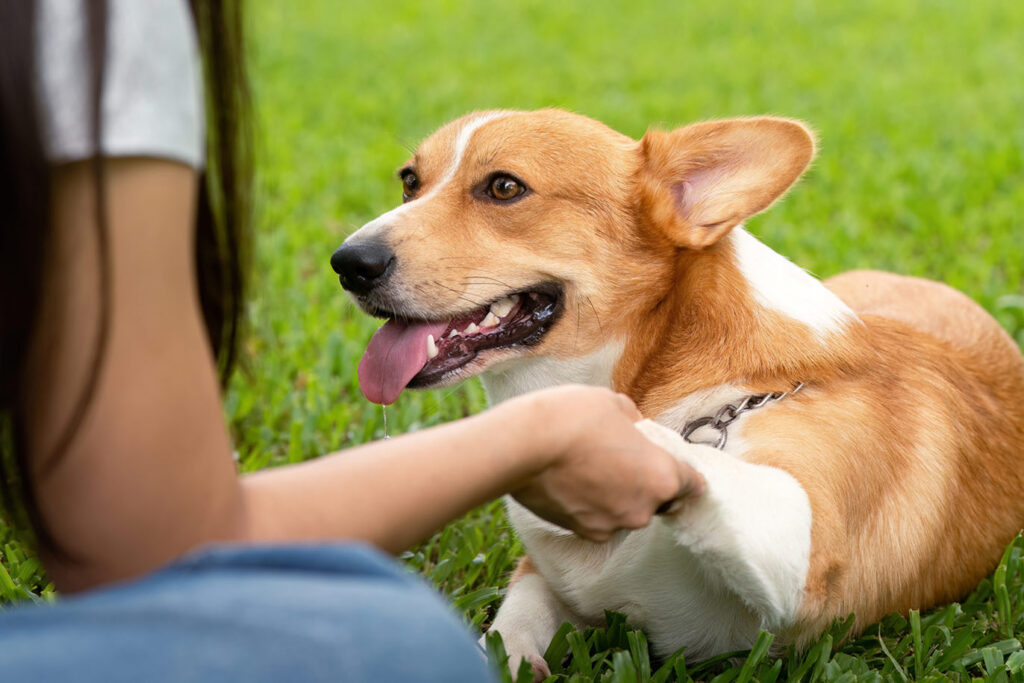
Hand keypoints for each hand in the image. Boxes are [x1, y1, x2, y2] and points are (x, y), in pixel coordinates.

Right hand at [503, 386, 704, 541]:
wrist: (522, 447)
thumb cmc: (573, 419)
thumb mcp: (613, 404)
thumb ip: (634, 422)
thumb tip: (633, 428)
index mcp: (661, 476)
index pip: (691, 485)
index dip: (686, 475)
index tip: (678, 469)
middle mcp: (642, 509)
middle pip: (656, 500)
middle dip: (644, 483)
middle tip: (620, 459)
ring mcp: (611, 525)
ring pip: (624, 510)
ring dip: (615, 495)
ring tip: (588, 469)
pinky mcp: (581, 533)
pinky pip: (596, 520)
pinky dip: (589, 506)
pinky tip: (571, 482)